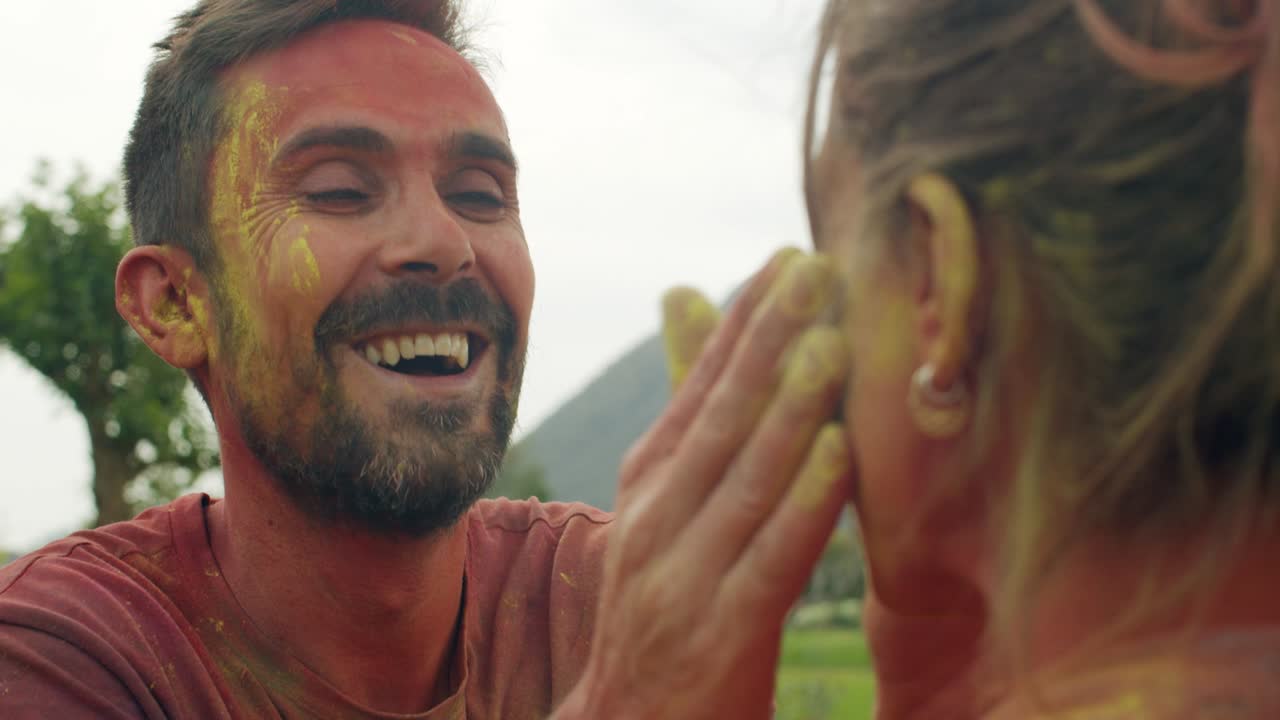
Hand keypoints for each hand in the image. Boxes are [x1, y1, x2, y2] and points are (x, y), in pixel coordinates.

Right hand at [555, 249, 853, 719]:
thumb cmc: (666, 601)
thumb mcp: (664, 508)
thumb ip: (689, 411)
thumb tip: (684, 297)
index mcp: (648, 486)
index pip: (697, 391)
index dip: (742, 325)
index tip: (788, 261)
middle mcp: (656, 522)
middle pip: (717, 421)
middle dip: (767, 342)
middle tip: (814, 269)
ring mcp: (682, 578)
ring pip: (741, 482)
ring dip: (788, 411)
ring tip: (828, 344)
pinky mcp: (720, 636)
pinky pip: (767, 561)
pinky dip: (801, 505)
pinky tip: (838, 456)